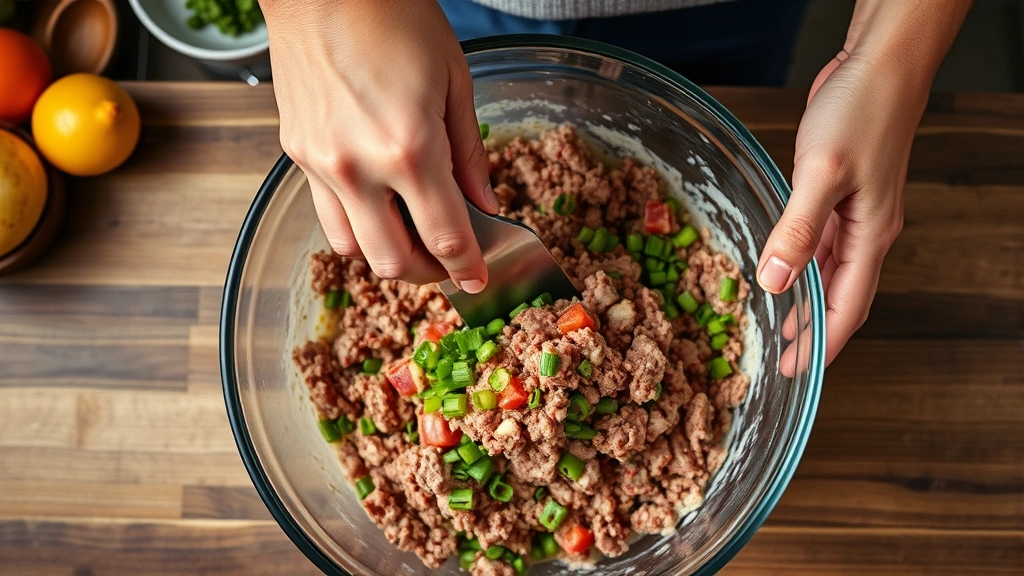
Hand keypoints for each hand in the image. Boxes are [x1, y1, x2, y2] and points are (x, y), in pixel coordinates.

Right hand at [261, 0, 496, 290]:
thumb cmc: (394, 17)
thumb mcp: (454, 80)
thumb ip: (469, 153)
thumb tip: (484, 204)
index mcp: (409, 148)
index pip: (444, 237)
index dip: (467, 267)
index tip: (478, 280)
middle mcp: (359, 168)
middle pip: (394, 262)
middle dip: (430, 272)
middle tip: (450, 258)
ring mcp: (321, 164)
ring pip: (353, 249)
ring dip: (388, 254)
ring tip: (412, 233)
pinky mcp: (296, 154)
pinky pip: (326, 215)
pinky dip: (357, 225)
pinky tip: (378, 204)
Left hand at [756, 0, 969, 374]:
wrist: (878, 64)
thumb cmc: (861, 110)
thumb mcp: (823, 173)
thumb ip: (797, 229)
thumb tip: (775, 282)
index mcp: (871, 237)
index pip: (847, 309)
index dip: (822, 345)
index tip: (797, 373)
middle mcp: (866, 232)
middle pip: (839, 298)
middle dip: (812, 331)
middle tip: (782, 359)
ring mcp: (853, 213)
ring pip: (828, 272)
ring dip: (804, 301)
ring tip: (777, 327)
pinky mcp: (837, 192)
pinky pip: (818, 242)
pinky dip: (800, 263)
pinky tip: (781, 270)